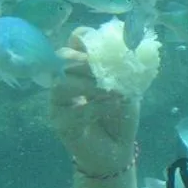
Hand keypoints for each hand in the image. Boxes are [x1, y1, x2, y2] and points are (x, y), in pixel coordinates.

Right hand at [50, 28, 139, 175]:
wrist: (117, 149)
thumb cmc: (120, 116)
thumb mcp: (128, 88)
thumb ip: (125, 69)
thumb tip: (127, 49)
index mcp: (81, 67)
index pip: (74, 41)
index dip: (85, 38)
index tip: (103, 48)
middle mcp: (65, 80)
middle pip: (63, 58)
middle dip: (88, 64)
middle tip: (108, 74)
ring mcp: (58, 101)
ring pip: (62, 83)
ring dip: (91, 85)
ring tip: (113, 93)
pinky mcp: (60, 122)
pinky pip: (73, 110)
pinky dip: (97, 107)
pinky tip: (113, 107)